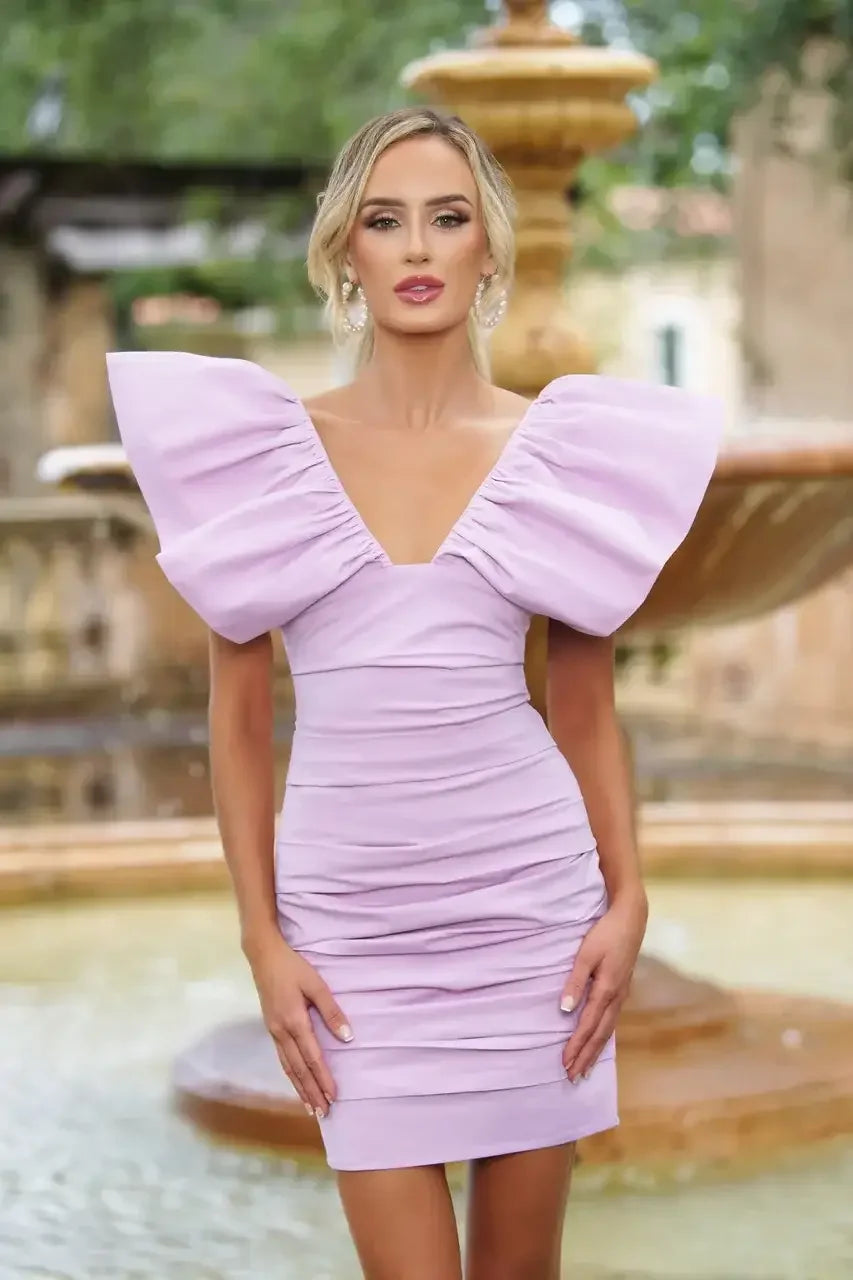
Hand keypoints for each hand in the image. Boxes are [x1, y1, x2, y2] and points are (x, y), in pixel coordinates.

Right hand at [246, 933, 352, 1117]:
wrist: (263, 955)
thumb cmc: (293, 967)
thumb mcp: (316, 984)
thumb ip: (331, 1011)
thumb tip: (347, 1037)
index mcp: (294, 1021)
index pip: (312, 1057)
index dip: (323, 1078)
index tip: (334, 1096)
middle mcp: (281, 1032)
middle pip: (299, 1069)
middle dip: (312, 1091)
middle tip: (324, 1112)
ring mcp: (273, 1031)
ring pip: (288, 1067)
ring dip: (300, 1088)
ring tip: (311, 1107)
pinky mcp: (271, 1028)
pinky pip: (282, 1058)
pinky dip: (290, 1075)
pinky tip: (296, 1082)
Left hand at [559, 888, 646, 1082]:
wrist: (632, 919)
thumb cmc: (606, 934)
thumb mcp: (586, 955)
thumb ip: (575, 982)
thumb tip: (565, 1010)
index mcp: (606, 990)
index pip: (588, 1026)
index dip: (576, 1046)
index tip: (566, 1064)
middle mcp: (616, 998)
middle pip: (600, 1035)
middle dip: (586, 1057)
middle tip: (573, 1077)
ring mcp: (622, 995)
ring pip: (608, 1030)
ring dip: (595, 1051)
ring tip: (585, 1068)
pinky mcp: (622, 989)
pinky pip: (612, 1021)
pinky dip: (604, 1037)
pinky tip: (599, 1041)